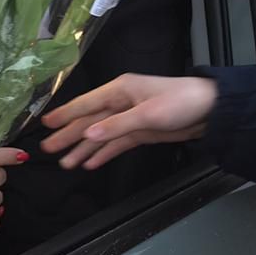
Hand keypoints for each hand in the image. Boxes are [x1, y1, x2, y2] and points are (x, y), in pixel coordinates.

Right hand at [40, 73, 217, 169]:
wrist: (211, 111)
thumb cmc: (180, 103)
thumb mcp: (148, 114)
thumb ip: (117, 126)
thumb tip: (87, 135)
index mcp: (120, 91)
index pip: (86, 104)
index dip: (65, 115)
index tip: (45, 124)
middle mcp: (121, 103)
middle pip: (89, 121)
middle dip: (69, 136)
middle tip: (47, 150)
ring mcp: (130, 118)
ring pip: (101, 135)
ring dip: (84, 149)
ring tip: (65, 164)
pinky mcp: (141, 132)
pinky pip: (116, 144)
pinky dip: (103, 153)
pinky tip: (90, 163)